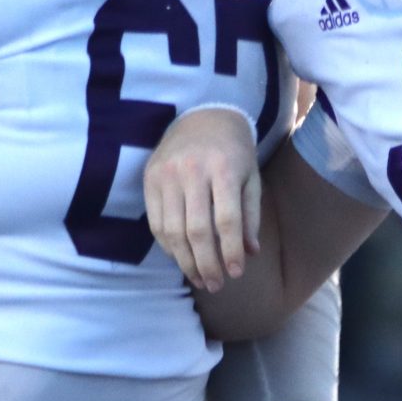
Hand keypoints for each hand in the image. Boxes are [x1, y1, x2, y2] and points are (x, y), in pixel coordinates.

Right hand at [144, 107, 260, 291]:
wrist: (203, 115)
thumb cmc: (234, 152)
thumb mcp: (251, 178)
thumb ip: (250, 215)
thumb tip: (249, 253)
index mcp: (224, 169)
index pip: (226, 221)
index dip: (230, 252)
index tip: (236, 273)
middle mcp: (193, 171)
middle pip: (196, 230)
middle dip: (206, 264)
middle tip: (215, 285)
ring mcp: (167, 174)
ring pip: (172, 230)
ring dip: (185, 261)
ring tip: (198, 278)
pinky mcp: (150, 178)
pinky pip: (156, 222)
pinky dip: (168, 245)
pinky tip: (181, 258)